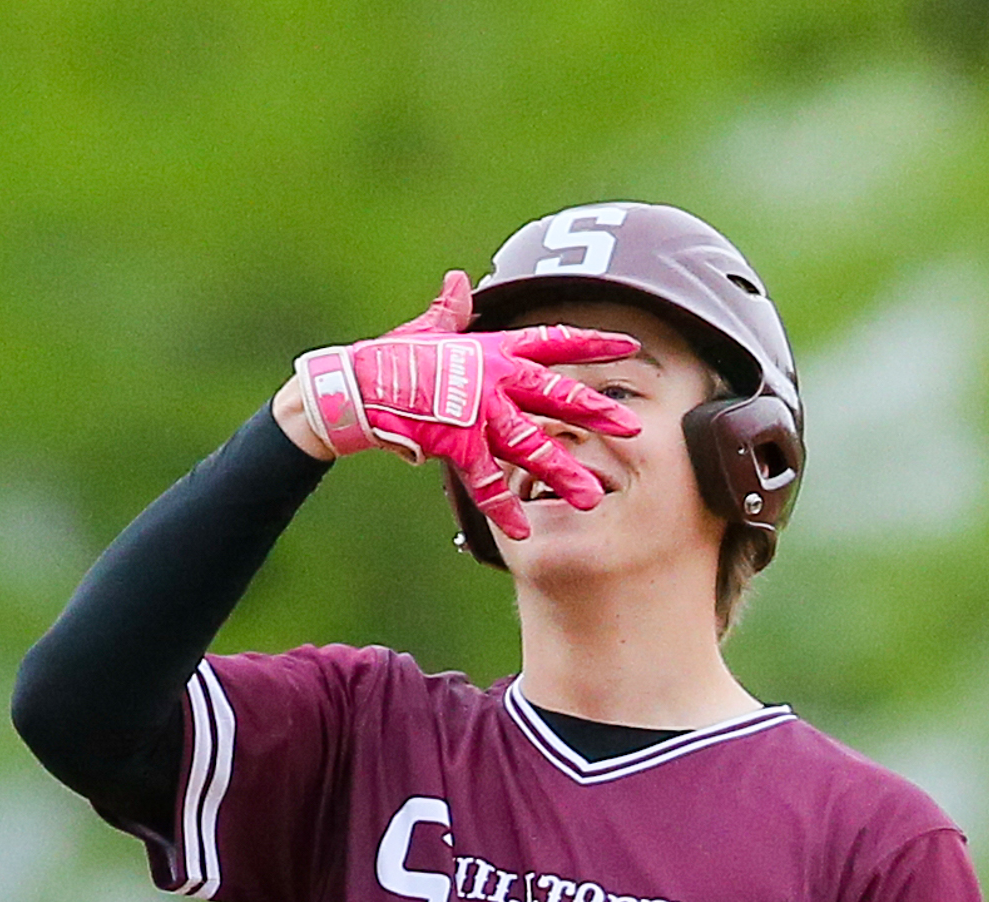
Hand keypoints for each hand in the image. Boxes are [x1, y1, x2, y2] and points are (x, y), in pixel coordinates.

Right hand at [289, 271, 641, 541]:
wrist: (355, 386)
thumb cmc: (390, 360)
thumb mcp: (425, 330)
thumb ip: (450, 310)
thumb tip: (458, 281)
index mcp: (493, 349)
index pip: (553, 340)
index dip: (593, 342)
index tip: (630, 346)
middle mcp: (494, 377)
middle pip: (556, 393)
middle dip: (596, 410)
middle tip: (633, 426)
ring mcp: (477, 411)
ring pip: (531, 443)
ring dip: (562, 471)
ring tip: (592, 496)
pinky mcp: (456, 441)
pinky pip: (486, 480)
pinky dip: (504, 508)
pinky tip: (523, 531)